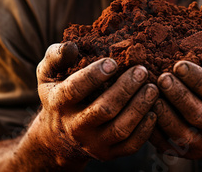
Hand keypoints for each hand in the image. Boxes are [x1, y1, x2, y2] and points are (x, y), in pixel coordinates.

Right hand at [35, 42, 158, 165]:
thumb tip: (72, 46)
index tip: (113, 61)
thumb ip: (56, 56)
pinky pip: (131, 145)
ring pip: (120, 129)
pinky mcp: (108, 154)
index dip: (94, 75)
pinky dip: (146, 129)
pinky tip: (153, 110)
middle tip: (142, 71)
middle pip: (103, 110)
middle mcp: (75, 127)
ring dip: (140, 107)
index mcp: (59, 102)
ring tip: (152, 88)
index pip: (75, 89)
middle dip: (125, 89)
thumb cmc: (59, 92)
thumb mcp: (48, 73)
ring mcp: (93, 143)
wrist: (58, 135)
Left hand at [150, 41, 201, 160]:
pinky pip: (168, 146)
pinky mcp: (191, 154)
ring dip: (163, 114)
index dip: (198, 79)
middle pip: (197, 114)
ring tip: (150, 93)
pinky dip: (154, 131)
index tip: (179, 64)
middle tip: (161, 77)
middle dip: (178, 95)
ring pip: (180, 133)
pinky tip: (145, 110)